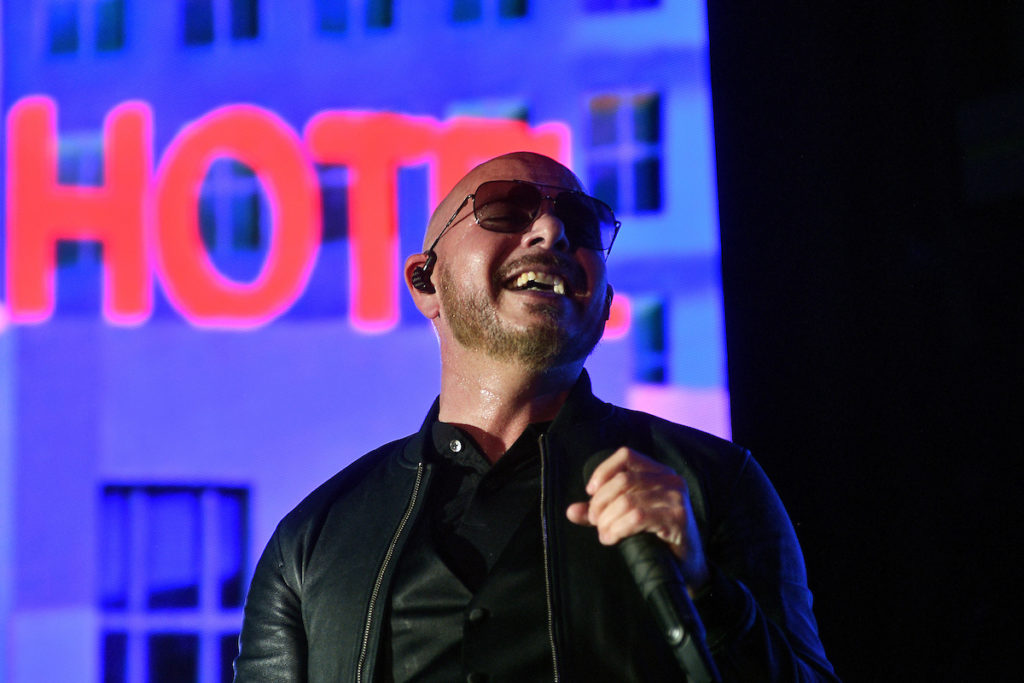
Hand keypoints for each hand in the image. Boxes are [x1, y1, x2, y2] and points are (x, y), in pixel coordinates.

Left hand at [565, 447, 708, 591]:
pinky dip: (618, 528)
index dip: (603, 471)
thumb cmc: (656, 537)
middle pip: (623, 481)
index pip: (626, 455)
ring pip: (627, 501)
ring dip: (608, 520)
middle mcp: (670, 479)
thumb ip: (601, 512)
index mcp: (658, 472)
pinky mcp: (677, 518)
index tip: (590, 492)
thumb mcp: (626, 518)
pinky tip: (612, 538)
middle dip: (601, 502)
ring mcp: (676, 497)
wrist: (687, 565)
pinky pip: (637, 517)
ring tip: (603, 534)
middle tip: (594, 521)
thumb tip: (571, 511)